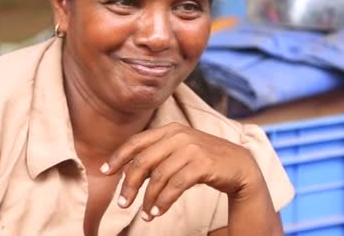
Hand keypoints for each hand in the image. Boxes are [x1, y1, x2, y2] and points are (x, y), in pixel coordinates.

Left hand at [100, 122, 264, 220]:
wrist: (239, 165)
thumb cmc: (203, 160)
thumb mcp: (179, 151)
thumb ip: (157, 155)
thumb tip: (127, 169)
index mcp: (169, 130)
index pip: (136, 142)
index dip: (118, 157)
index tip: (104, 172)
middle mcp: (179, 136)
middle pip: (143, 161)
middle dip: (129, 184)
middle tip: (122, 203)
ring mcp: (192, 148)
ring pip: (159, 176)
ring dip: (148, 199)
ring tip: (145, 214)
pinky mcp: (203, 164)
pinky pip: (175, 185)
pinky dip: (163, 201)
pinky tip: (158, 212)